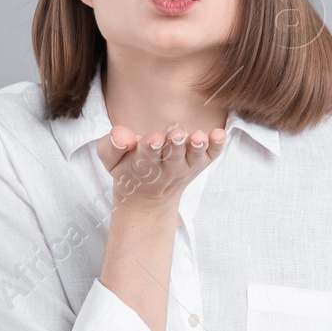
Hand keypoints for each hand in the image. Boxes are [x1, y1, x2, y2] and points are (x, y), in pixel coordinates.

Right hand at [97, 124, 227, 212]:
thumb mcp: (111, 160)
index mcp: (144, 163)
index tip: (154, 140)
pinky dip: (217, 146)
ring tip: (198, 138)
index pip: (147, 155)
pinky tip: (220, 134)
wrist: (150, 195)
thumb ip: (111, 145)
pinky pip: (212, 155)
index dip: (151, 147)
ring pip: (194, 157)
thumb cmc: (129, 169)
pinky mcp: (201, 162)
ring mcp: (187, 165)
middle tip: (177, 135)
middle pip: (174, 156)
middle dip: (175, 145)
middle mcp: (169, 166)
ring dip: (197, 147)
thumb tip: (122, 136)